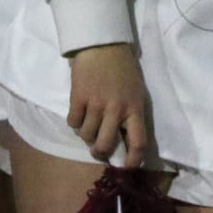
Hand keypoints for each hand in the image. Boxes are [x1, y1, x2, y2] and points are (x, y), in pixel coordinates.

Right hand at [67, 43, 150, 166]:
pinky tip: (80, 111)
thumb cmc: (123, 69)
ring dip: (86, 134)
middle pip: (105, 146)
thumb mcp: (135, 91)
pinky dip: (75, 121)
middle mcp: (116, 109)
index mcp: (135, 107)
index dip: (133, 161)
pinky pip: (73, 122)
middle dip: (100, 152)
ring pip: (86, 136)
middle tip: (98, 148)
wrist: (102, 45)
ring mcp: (96, 103)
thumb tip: (125, 140)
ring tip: (89, 124)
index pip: (139, 142)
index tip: (126, 168)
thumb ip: (132, 114)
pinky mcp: (78, 97)